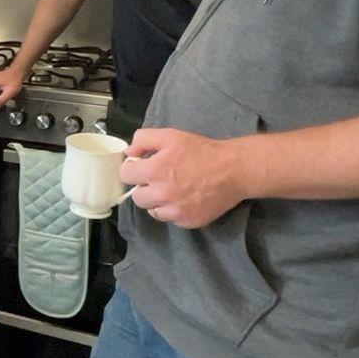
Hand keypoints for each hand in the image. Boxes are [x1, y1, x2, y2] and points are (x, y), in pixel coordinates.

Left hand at [119, 127, 253, 228]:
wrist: (233, 170)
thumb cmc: (201, 151)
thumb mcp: (170, 135)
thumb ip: (143, 140)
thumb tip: (130, 153)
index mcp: (154, 171)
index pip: (125, 175)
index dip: (131, 169)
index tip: (141, 167)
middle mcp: (162, 195)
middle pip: (137, 197)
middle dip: (144, 187)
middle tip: (158, 179)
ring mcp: (175, 211)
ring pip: (152, 211)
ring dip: (157, 201)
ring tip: (172, 190)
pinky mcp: (188, 222)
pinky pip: (171, 219)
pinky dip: (174, 211)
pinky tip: (184, 198)